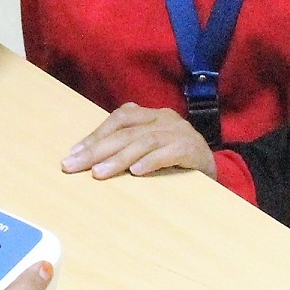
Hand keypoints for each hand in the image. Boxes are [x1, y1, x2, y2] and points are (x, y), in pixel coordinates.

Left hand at [61, 104, 219, 179]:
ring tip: (99, 173)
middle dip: (96, 149)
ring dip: (119, 159)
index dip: (95, 135)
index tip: (72, 154)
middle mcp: (165, 119)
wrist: (216, 171)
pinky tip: (136, 172)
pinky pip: (170, 153)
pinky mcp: (193, 150)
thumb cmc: (176, 161)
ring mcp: (180, 133)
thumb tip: (88, 159)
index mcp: (152, 116)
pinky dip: (151, 162)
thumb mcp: (150, 149)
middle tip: (73, 165)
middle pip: (126, 132)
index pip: (119, 119)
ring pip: (144, 142)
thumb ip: (127, 147)